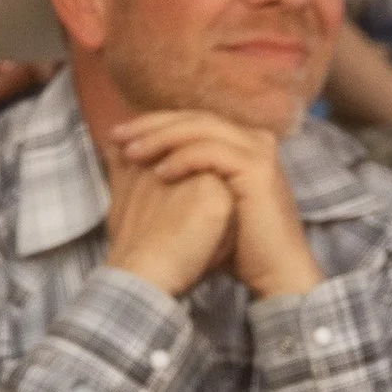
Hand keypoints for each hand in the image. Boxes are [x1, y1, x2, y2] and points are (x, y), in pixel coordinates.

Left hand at [109, 110, 323, 301]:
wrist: (275, 272)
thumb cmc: (235, 247)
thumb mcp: (201, 206)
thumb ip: (177, 182)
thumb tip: (132, 169)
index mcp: (239, 143)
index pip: (191, 122)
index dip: (153, 124)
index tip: (116, 137)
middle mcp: (252, 139)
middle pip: (194, 118)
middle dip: (151, 125)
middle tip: (116, 134)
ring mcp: (257, 150)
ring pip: (201, 129)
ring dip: (161, 139)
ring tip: (130, 152)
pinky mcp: (257, 168)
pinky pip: (211, 153)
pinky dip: (183, 159)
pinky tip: (158, 172)